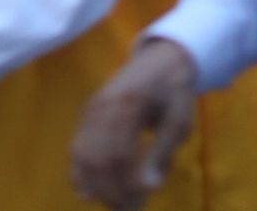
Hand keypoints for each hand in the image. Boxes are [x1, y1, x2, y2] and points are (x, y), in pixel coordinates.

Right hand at [71, 38, 198, 209]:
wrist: (160, 61)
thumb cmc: (174, 93)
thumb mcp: (178, 122)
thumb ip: (162, 155)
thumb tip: (150, 189)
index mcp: (128, 104)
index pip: (120, 154)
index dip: (127, 184)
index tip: (141, 203)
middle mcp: (103, 106)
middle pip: (99, 158)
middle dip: (111, 190)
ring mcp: (91, 109)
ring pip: (84, 155)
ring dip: (96, 185)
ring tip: (114, 205)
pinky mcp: (88, 114)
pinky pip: (77, 147)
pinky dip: (80, 172)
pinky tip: (89, 192)